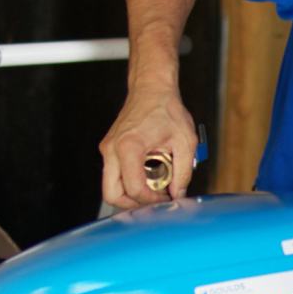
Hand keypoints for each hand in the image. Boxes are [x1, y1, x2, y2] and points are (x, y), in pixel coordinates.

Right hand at [99, 84, 196, 208]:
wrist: (152, 88)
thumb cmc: (166, 108)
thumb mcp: (184, 141)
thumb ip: (183, 172)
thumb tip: (178, 194)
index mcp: (129, 147)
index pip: (134, 188)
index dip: (151, 201)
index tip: (166, 200)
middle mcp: (112, 149)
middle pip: (111, 194)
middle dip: (133, 205)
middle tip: (154, 204)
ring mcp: (108, 149)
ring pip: (110, 186)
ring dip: (131, 194)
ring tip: (154, 188)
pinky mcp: (109, 149)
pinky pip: (114, 174)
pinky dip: (128, 181)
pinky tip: (149, 175)